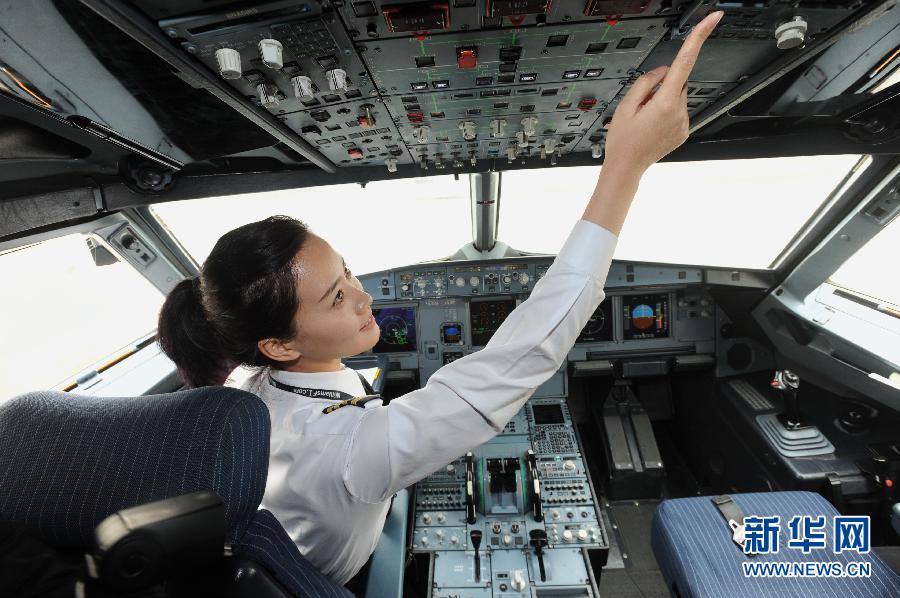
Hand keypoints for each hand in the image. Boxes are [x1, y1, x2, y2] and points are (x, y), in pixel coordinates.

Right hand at [603, 11, 722, 176]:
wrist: (626, 168)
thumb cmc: (622, 140)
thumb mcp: (625, 105)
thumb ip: (646, 82)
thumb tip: (663, 71)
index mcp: (665, 103)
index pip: (684, 62)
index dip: (699, 37)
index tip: (712, 19)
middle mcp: (680, 113)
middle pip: (678, 82)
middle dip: (662, 86)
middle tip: (642, 104)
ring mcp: (683, 124)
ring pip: (678, 96)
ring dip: (663, 100)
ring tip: (646, 118)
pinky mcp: (684, 131)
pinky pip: (679, 110)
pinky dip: (667, 112)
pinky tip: (652, 125)